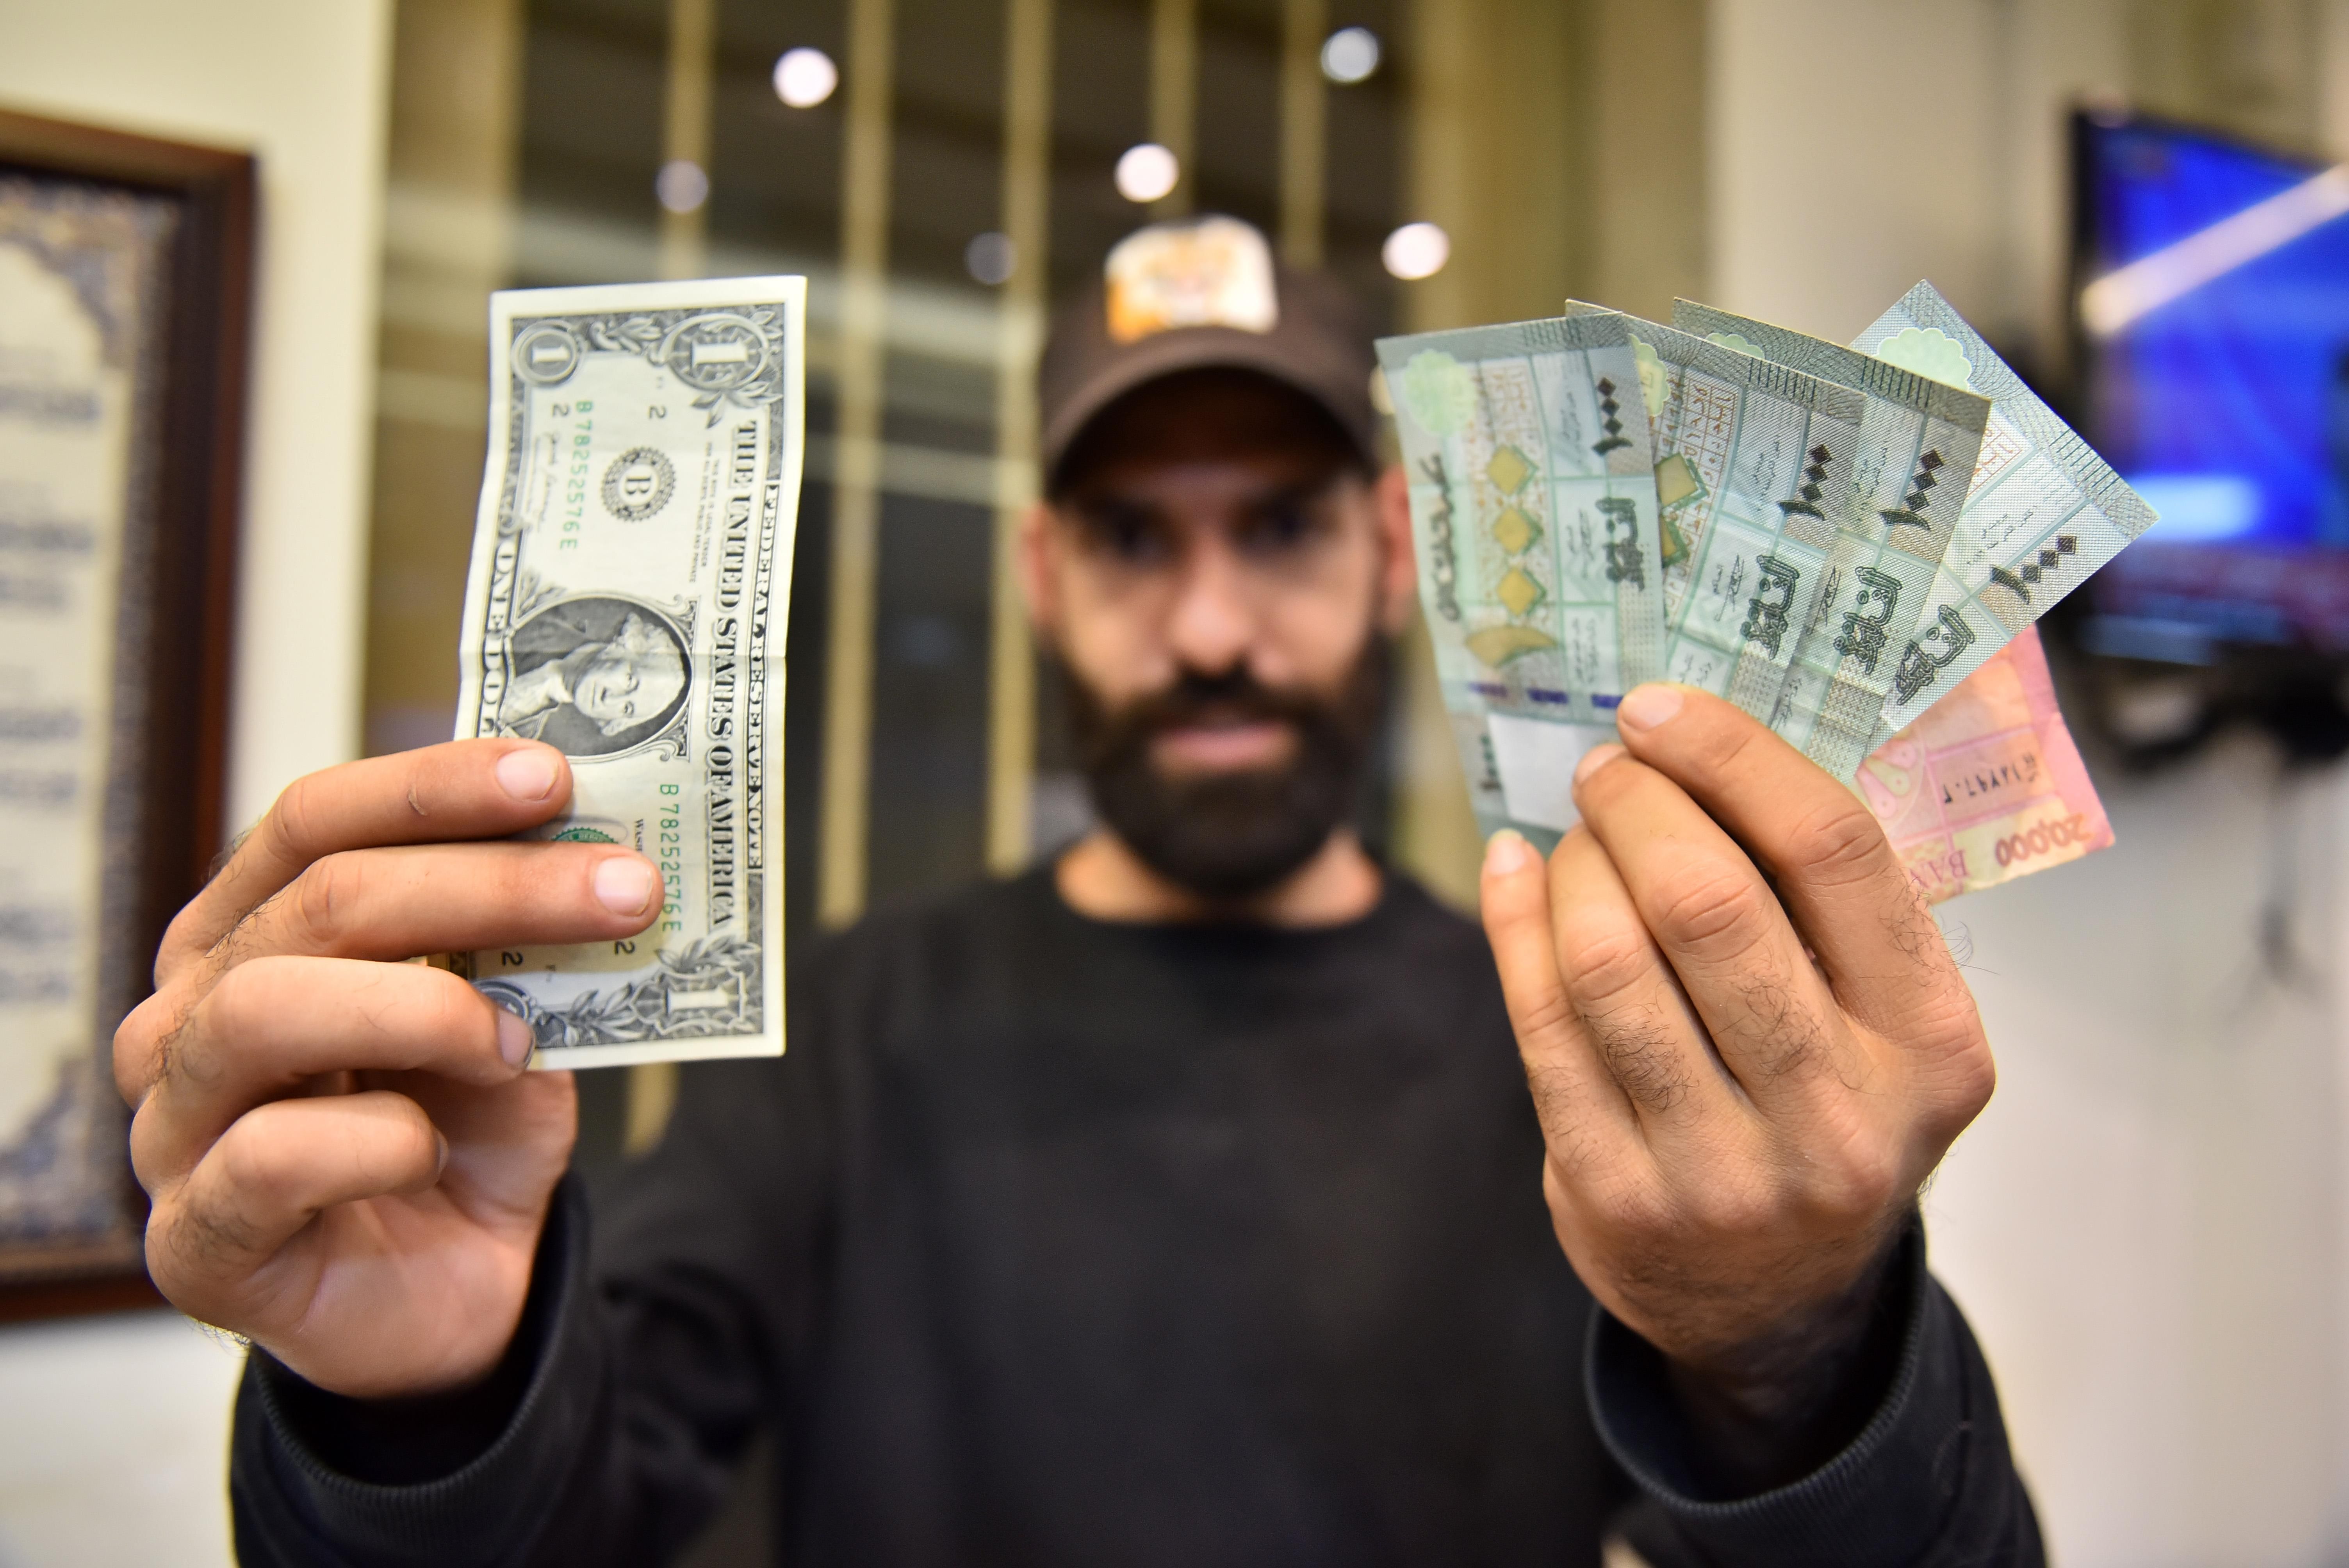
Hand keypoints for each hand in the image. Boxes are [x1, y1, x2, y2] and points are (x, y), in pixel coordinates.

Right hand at [114, 740, 663, 1398]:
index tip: (555, 776)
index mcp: (248, 934)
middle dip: (489, 885)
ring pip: (265, 1009)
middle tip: (623, 891)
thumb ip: (522, 951)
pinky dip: (375, 1142)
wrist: (454, 1292)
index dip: (433, 788)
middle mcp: (188, 1011)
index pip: (313, 822)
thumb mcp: (513, 1021)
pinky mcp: (196, 1239)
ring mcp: (173, 1125)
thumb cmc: (463, 1131)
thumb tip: (597, 859)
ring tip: (519, 1041)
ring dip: (426, 1008)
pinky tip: (432, 1149)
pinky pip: (267, 1158)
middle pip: (321, 902)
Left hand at [1480, 684, 1992, 1485]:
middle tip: (1603, 767)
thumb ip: (1826, 904)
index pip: (1832, 852)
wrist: (1775, 1302)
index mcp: (1932, 1045)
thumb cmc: (1824, 1107)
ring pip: (1610, 962)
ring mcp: (1724, 1170)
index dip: (1733, 757)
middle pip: (1709, 901)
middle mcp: (1840, 1115)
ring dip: (1573, 865)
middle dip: (1637, 805)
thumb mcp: (1881, 1022)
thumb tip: (1700, 743)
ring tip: (1573, 834)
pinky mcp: (1617, 1195)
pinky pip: (1541, 1024)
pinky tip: (1511, 871)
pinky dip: (1514, 922)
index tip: (1659, 708)